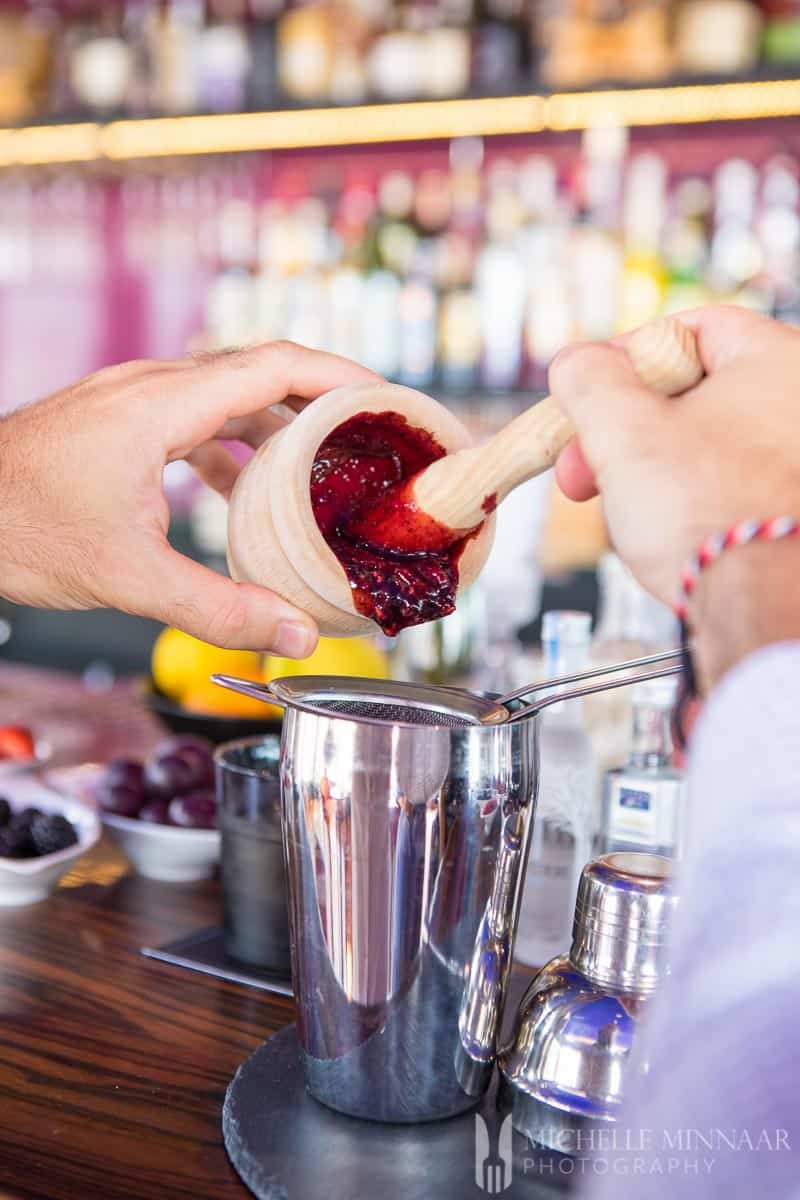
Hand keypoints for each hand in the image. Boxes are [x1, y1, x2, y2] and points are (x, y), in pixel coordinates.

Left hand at [0, 342, 377, 653]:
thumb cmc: (20, 529)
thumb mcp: (128, 576)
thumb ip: (217, 608)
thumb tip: (295, 635)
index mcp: (163, 404)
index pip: (275, 365)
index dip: (340, 376)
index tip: (388, 397)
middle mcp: (151, 386)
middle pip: (260, 371)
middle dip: (322, 399)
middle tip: (373, 433)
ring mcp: (132, 398)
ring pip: (228, 393)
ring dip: (279, 422)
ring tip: (325, 464)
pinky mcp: (118, 420)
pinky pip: (196, 417)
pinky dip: (235, 445)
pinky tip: (247, 492)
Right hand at [550, 306, 799, 687]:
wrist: (762, 605)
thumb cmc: (708, 513)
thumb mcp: (620, 428)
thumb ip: (588, 379)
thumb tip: (576, 363)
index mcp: (777, 362)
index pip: (691, 330)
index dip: (627, 357)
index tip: (592, 391)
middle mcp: (799, 406)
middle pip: (693, 394)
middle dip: (624, 431)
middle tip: (584, 465)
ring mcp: (796, 462)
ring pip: (704, 446)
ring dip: (649, 470)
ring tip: (620, 506)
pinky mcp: (787, 510)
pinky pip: (725, 487)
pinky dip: (686, 501)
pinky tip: (662, 531)